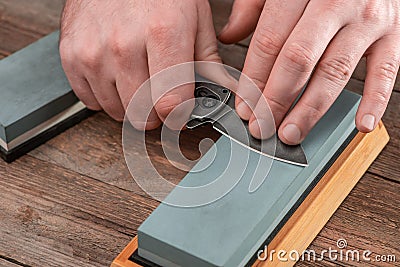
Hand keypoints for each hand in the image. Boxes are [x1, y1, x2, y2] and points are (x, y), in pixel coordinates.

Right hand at [60, 0, 220, 129]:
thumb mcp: (194, 17)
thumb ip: (209, 60)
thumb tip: (226, 90)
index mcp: (163, 33)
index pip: (171, 102)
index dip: (179, 116)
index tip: (180, 114)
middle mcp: (124, 46)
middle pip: (143, 114)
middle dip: (156, 112)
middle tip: (160, 95)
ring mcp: (93, 53)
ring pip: (118, 112)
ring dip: (131, 104)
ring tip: (137, 77)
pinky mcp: (70, 57)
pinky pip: (91, 101)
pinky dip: (106, 96)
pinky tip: (116, 75)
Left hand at [219, 0, 399, 143]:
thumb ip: (253, 7)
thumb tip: (228, 36)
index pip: (270, 41)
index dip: (254, 78)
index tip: (244, 106)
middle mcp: (335, 3)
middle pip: (299, 60)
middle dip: (276, 100)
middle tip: (262, 126)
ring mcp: (367, 19)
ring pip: (334, 72)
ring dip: (310, 109)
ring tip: (291, 133)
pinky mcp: (392, 33)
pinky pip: (386, 71)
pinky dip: (375, 100)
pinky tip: (360, 124)